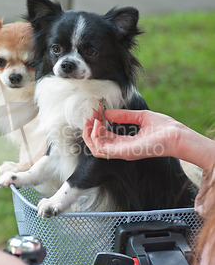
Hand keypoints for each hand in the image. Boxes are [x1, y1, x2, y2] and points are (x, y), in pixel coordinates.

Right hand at [83, 107, 214, 170]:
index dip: (97, 124)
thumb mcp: (141, 117)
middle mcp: (121, 150)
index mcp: (125, 143)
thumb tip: (107, 112)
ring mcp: (122, 153)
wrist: (176, 135)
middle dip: (89, 129)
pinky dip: (96, 135)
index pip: (104, 137)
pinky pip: (101, 147)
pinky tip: (98, 123)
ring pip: (95, 148)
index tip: (96, 111)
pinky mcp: (123, 152)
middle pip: (95, 145)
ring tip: (92, 119)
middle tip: (90, 116)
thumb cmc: (164, 128)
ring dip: (89, 133)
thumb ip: (124, 116)